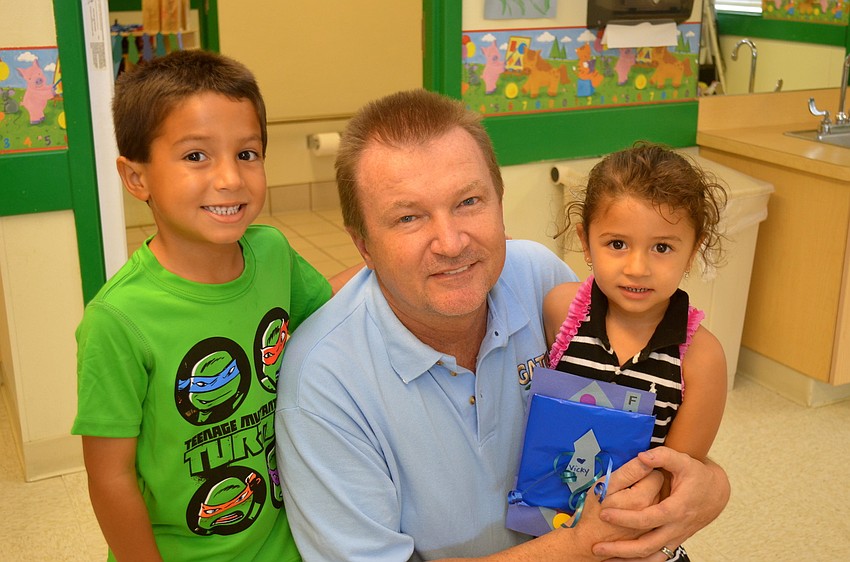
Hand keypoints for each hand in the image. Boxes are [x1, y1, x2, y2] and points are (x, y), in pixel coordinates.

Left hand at [592, 447, 729, 560]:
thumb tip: (642, 456)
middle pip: (647, 545)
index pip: (648, 518)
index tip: (605, 514)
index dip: (626, 518)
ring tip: (605, 559)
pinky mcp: (674, 542)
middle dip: (621, 548)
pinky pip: (656, 558)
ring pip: (651, 557)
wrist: (716, 493)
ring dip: (628, 560)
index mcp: (677, 509)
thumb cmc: (697, 476)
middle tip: (597, 546)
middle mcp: (676, 528)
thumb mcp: (683, 461)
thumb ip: (662, 456)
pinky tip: (621, 561)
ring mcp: (675, 537)